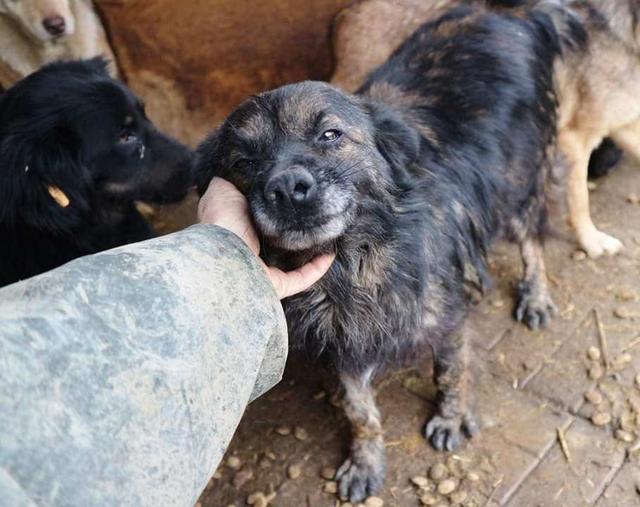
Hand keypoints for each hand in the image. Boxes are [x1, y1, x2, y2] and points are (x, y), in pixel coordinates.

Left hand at [198, 177, 334, 298]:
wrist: (222, 255)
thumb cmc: (221, 222)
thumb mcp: (223, 189)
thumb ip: (231, 180)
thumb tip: (238, 167)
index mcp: (237, 228)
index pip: (256, 218)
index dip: (272, 207)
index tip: (290, 195)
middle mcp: (248, 251)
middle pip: (275, 240)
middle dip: (292, 229)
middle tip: (312, 213)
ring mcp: (262, 270)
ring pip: (289, 261)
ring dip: (307, 250)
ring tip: (325, 232)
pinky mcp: (276, 284)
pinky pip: (301, 278)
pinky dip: (317, 269)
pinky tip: (330, 253)